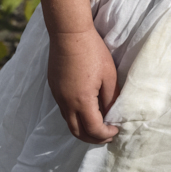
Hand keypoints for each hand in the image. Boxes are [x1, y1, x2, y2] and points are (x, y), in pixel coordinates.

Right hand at [47, 27, 121, 143]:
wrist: (69, 33)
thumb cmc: (92, 51)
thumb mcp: (109, 76)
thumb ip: (111, 99)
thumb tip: (113, 115)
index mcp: (82, 101)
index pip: (94, 130)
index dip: (106, 134)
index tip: (117, 129)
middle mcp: (66, 103)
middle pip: (78, 133)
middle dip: (94, 139)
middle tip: (108, 135)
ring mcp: (57, 96)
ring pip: (69, 123)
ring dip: (83, 129)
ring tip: (98, 125)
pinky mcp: (53, 88)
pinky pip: (64, 110)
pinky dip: (75, 117)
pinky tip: (86, 110)